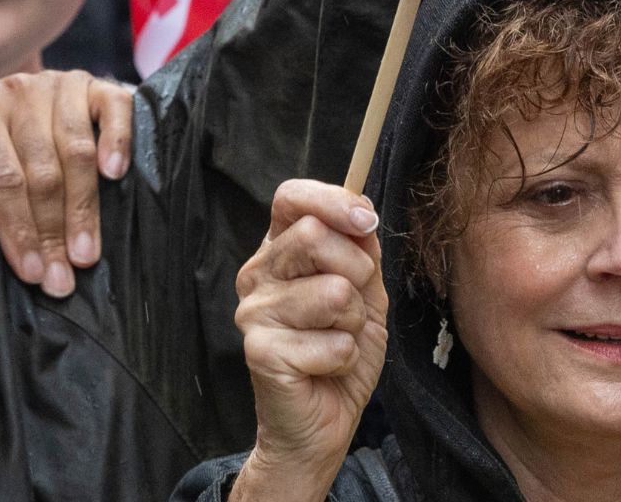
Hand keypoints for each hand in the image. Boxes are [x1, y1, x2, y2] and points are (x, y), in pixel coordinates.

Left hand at [0, 71, 133, 296]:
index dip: (19, 228)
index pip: (3, 178)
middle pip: (44, 170)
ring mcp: (56, 85)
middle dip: (52, 232)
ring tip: (86, 254)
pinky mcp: (90, 84)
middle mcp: (15, 91)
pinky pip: (114, 106)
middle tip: (60, 280)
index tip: (31, 272)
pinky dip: (119, 140)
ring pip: (77, 149)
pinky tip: (116, 175)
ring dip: (84, 207)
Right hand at [228, 180, 388, 501]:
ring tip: (337, 341)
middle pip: (313, 235)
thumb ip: (362, 252)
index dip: (332, 200)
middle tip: (353, 308)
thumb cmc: (340, 352)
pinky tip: (326, 368)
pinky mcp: (260, 351)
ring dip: (354, 324)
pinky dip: (345, 358)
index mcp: (279, 251)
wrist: (323, 423)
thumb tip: (364, 217)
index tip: (367, 221)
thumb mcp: (364, 293)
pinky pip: (334, 342)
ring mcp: (253, 312)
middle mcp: (257, 274)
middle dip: (357, 272)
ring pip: (333, 292)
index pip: (290, 197)